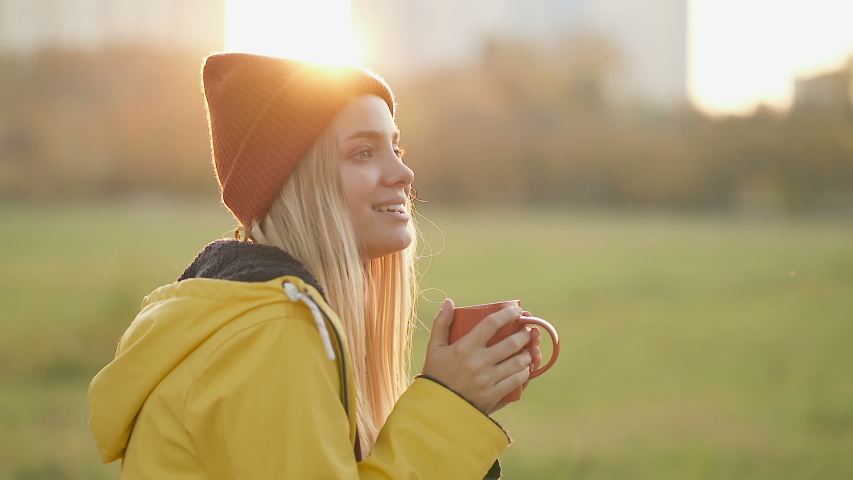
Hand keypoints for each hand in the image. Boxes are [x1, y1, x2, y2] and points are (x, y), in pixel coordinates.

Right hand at [422, 299, 531, 413]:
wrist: (436, 409)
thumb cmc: (435, 375)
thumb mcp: (434, 348)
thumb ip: (442, 324)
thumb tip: (449, 302)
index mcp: (464, 347)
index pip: (492, 324)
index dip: (508, 314)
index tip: (517, 310)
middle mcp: (478, 362)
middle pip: (511, 342)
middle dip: (524, 334)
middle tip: (526, 330)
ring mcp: (487, 380)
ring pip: (518, 362)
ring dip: (528, 353)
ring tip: (529, 349)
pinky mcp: (493, 395)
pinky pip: (516, 380)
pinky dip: (524, 372)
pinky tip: (525, 368)